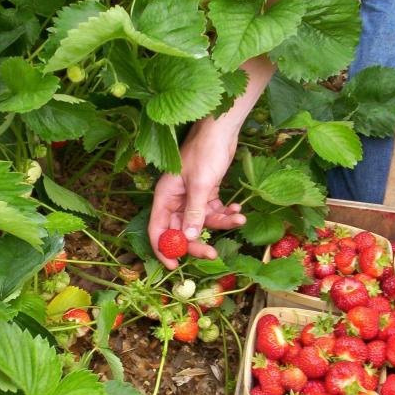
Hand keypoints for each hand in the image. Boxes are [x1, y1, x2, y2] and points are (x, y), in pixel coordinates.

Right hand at [149, 119, 246, 268]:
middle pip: (181, 230)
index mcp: (165, 196)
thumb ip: (194, 211)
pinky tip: (237, 208)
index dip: (163, 249)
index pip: (157, 229)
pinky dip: (226, 213)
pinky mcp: (207, 192)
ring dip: (220, 223)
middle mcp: (176, 199)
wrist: (222, 128)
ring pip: (202, 222)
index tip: (174, 266)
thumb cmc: (205, 151)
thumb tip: (188, 237)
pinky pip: (214, 211)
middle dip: (198, 242)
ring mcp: (192, 196)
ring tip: (237, 218)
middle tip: (213, 254)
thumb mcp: (200, 184)